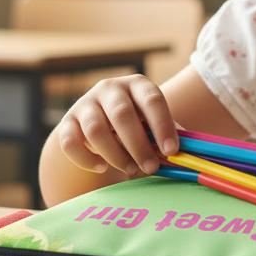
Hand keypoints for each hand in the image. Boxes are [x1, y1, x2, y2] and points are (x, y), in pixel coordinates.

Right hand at [56, 75, 180, 176]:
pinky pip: (70, 143)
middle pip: (122, 115)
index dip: (163, 125)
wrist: (97, 125)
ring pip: (96, 130)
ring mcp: (85, 104)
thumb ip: (167, 135)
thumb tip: (189, 153)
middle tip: (151, 168)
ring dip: (115, 154)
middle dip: (139, 145)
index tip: (171, 151)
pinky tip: (101, 168)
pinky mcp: (67, 123)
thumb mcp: (152, 123)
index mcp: (137, 85)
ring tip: (131, 170)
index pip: (152, 99)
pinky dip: (86, 159)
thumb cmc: (136, 125)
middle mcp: (109, 89)